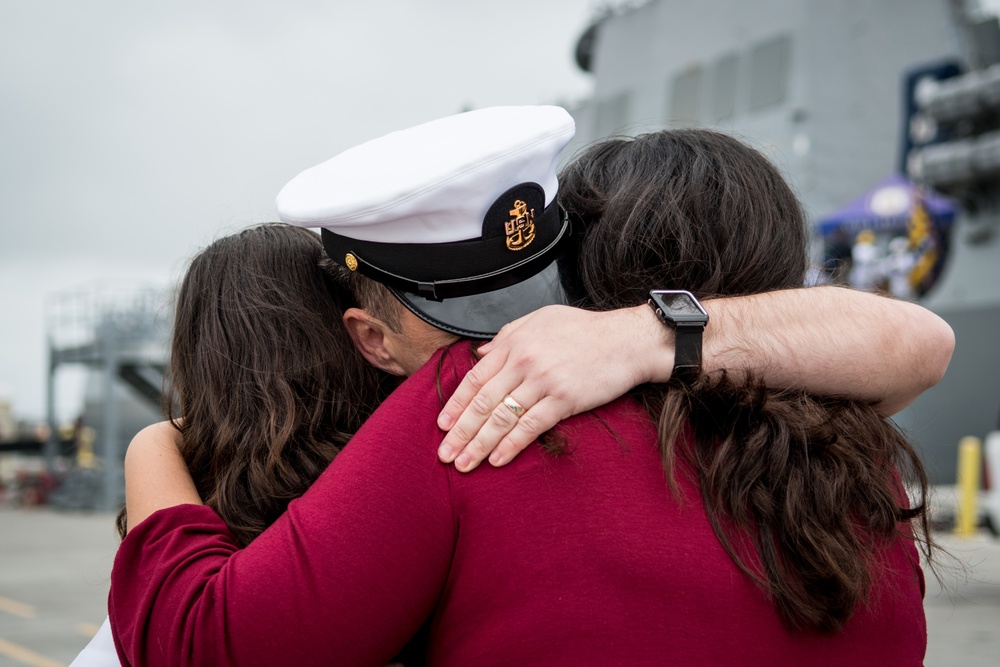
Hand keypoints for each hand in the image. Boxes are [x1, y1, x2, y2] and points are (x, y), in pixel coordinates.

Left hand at [436, 305, 666, 471]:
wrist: (628, 340)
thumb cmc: (586, 330)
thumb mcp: (541, 319)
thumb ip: (508, 335)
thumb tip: (481, 352)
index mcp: (514, 343)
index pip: (475, 378)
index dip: (455, 404)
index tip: (442, 425)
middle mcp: (524, 362)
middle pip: (482, 403)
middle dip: (460, 432)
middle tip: (444, 454)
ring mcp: (543, 381)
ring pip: (501, 418)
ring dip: (479, 445)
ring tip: (464, 464)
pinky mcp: (564, 399)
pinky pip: (530, 426)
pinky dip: (511, 445)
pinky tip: (498, 460)